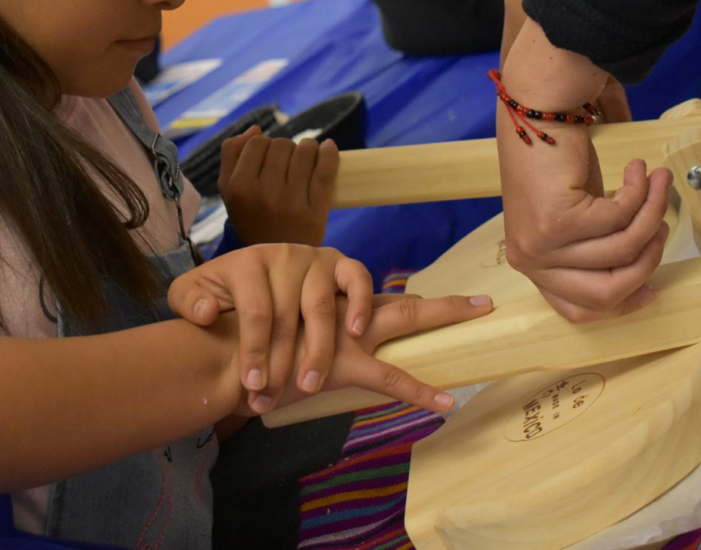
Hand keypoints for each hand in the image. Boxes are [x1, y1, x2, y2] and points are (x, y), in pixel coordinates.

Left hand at [169, 245, 371, 413]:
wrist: (253, 272)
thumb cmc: (223, 290)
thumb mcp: (192, 292)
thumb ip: (189, 301)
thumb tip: (207, 313)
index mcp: (247, 262)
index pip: (255, 310)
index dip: (254, 350)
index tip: (252, 385)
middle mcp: (283, 255)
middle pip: (287, 315)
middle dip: (282, 362)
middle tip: (276, 397)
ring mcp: (314, 258)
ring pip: (321, 305)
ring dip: (318, 350)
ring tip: (310, 385)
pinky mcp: (340, 264)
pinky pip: (358, 278)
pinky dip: (360, 302)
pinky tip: (354, 332)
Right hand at [219, 126, 338, 246]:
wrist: (276, 264)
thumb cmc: (252, 221)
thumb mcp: (229, 192)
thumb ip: (231, 156)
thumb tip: (255, 129)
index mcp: (239, 188)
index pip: (257, 143)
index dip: (264, 145)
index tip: (270, 158)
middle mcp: (264, 194)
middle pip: (281, 145)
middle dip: (286, 149)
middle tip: (288, 164)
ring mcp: (291, 202)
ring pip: (304, 151)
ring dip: (308, 149)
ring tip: (306, 159)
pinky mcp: (315, 210)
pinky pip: (325, 170)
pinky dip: (329, 153)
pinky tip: (328, 148)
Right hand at [241, 292, 494, 416]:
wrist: (217, 358)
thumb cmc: (236, 347)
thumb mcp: (266, 333)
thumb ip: (284, 329)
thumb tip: (300, 340)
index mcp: (325, 301)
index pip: (371, 298)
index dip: (400, 301)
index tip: (424, 303)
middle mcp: (339, 308)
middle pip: (401, 302)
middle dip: (444, 305)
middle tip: (484, 304)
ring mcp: (345, 331)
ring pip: (405, 320)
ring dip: (443, 319)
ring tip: (480, 317)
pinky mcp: (342, 361)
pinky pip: (389, 378)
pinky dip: (419, 391)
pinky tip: (446, 403)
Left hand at [497, 20, 671, 322]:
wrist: (535, 108)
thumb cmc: (554, 157)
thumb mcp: (577, 215)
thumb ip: (598, 249)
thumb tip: (642, 282)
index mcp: (531, 264)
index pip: (579, 309)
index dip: (623, 302)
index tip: (654, 287)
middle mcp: (530, 260)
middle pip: (608, 292)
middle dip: (648, 259)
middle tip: (662, 223)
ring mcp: (541, 245)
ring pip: (623, 251)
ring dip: (652, 213)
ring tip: (657, 182)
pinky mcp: (558, 222)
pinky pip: (622, 220)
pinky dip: (641, 193)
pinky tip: (638, 169)